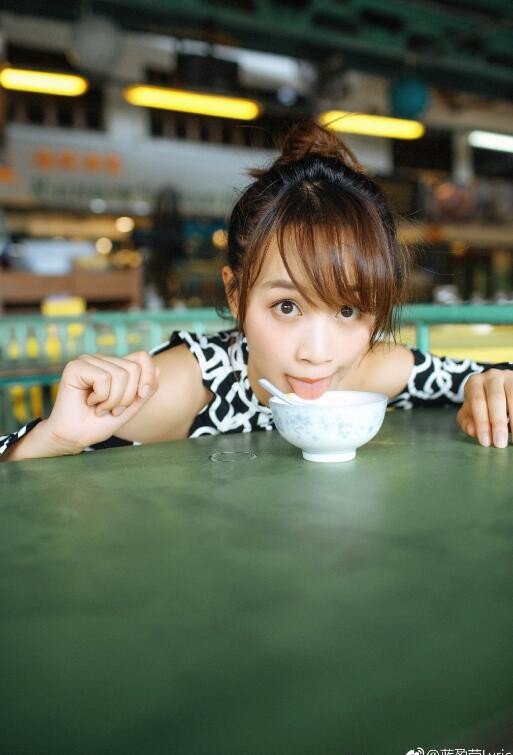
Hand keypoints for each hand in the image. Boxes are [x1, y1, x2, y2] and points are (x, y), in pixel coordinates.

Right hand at [44, 351, 159, 452]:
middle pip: (133, 368)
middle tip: (112, 408)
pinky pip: (104, 378)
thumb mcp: (131, 407)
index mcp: (115, 365)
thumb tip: (158, 369)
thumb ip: (145, 390)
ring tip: (100, 408)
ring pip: (121, 374)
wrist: (76, 437)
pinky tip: (89, 402)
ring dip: (113, 400)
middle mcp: (102, 359)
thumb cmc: (99, 423)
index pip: (142, 357)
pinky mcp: (76, 367)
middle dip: (127, 396)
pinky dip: (101, 398)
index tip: (140, 397)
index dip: (147, 377)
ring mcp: (88, 361)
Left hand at [456, 369, 512, 447]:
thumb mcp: (470, 411)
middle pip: (496, 399)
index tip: (485, 441)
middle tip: (500, 443)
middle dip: (498, 423)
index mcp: (474, 382)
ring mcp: (509, 377)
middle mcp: (492, 376)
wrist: (500, 386)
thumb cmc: (482, 403)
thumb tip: (473, 431)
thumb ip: (467, 422)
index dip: (481, 422)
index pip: (477, 402)